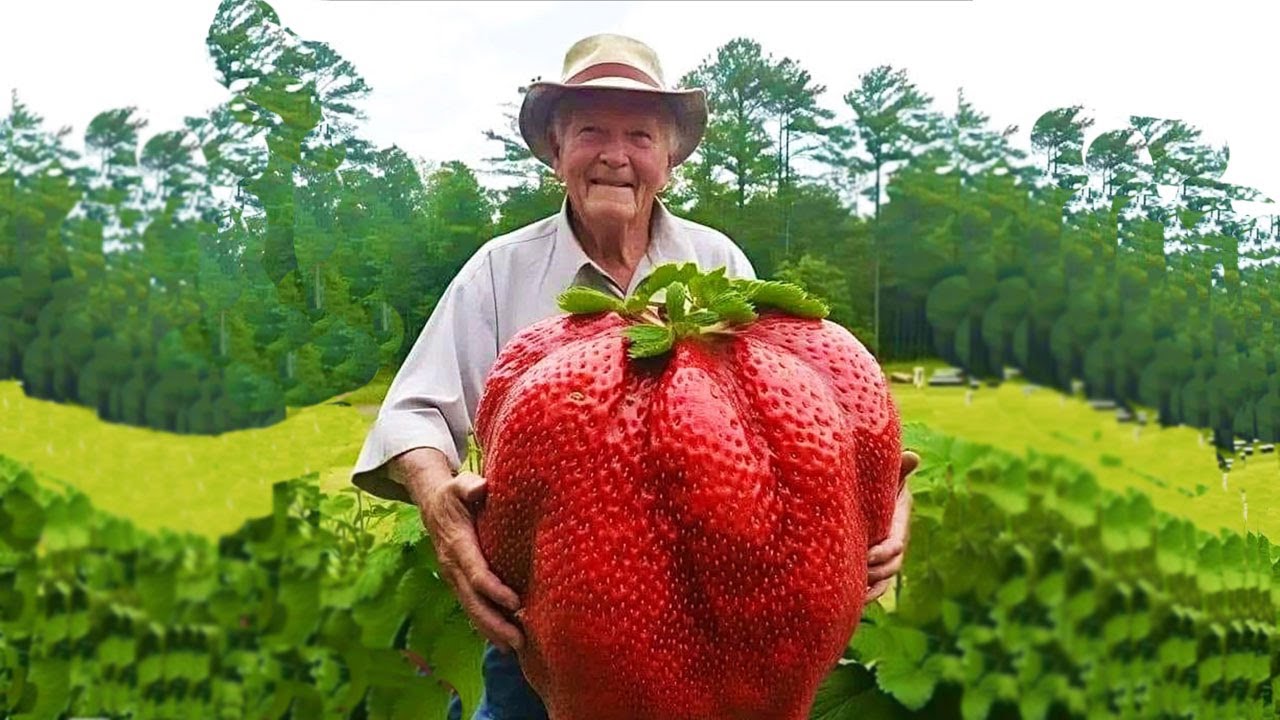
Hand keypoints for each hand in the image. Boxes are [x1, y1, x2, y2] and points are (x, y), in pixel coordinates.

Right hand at [419, 470, 524, 654]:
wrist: (431, 503)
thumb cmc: (453, 493)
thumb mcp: (459, 483)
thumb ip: (469, 486)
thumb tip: (481, 488)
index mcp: (457, 544)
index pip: (476, 572)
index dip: (495, 589)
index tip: (516, 603)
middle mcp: (452, 566)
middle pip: (473, 601)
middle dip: (495, 623)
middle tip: (518, 641)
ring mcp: (453, 577)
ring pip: (471, 609)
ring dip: (491, 630)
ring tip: (515, 648)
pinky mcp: (458, 582)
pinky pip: (471, 607)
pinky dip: (485, 625)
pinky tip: (502, 640)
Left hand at [866, 450, 919, 601]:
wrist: (868, 492)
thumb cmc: (877, 481)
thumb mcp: (889, 475)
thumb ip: (898, 469)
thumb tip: (913, 456)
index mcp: (899, 524)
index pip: (895, 544)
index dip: (883, 551)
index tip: (867, 554)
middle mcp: (895, 543)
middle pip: (891, 566)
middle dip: (876, 572)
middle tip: (858, 574)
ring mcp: (885, 557)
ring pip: (885, 580)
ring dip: (872, 588)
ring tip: (856, 595)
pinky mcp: (873, 564)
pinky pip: (876, 586)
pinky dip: (868, 595)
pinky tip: (854, 601)